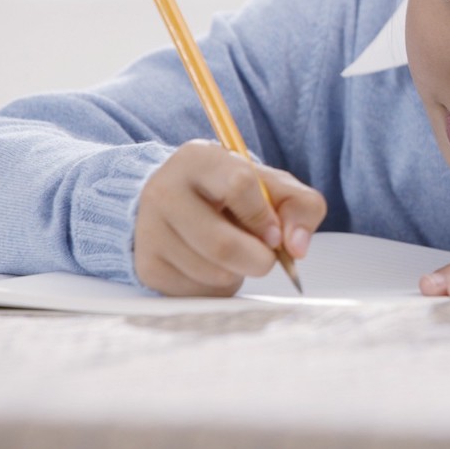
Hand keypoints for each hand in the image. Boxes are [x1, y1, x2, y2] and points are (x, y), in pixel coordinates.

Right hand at [134, 140, 326, 295]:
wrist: (185, 204)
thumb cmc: (236, 193)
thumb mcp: (275, 187)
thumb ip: (302, 207)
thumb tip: (296, 247)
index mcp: (199, 158)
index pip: (239, 185)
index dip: (264, 217)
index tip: (274, 233)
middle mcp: (164, 190)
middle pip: (221, 243)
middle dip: (258, 259)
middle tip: (264, 257)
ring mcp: (150, 230)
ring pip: (212, 271)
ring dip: (238, 273)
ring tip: (234, 253)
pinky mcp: (147, 265)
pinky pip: (197, 291)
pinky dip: (218, 286)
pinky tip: (214, 265)